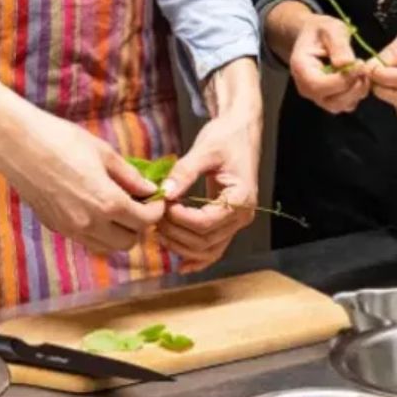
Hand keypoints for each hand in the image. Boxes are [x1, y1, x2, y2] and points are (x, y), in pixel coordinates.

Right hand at [0, 112, 166, 256]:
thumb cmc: (62, 140)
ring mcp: (71, 230)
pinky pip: (86, 240)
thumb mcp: (103, 153)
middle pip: (129, 242)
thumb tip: (150, 190)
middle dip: (139, 226)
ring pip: (107, 247)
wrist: (19, 145)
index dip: (156, 211)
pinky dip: (98, 232)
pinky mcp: (56, 228)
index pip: (145, 222)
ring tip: (117, 209)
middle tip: (139, 205)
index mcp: (107, 203)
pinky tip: (94, 209)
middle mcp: (90, 224)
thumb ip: (130, 176)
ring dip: (118, 233)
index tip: (157, 199)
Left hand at [156, 93, 262, 271]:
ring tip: (158, 232)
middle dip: (176, 234)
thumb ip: (185, 172)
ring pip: (209, 249)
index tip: (161, 206)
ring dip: (182, 246)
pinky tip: (181, 264)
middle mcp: (242, 215)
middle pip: (206, 241)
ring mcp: (236, 221)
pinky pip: (214, 247)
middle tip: (153, 218)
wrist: (241, 131)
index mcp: (241, 197)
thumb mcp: (205, 149)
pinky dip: (197, 257)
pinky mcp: (228, 221)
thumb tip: (165, 192)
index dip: (180, 219)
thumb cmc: (226, 137)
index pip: (206, 222)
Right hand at [288, 16, 368, 113]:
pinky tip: (359, 76)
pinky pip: (345, 104)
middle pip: (330, 100)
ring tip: (362, 70)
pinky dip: (357, 94)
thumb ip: (338, 45)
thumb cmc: (322, 30)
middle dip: (353, 87)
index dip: (342, 80)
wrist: (315, 36)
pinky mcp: (330, 99)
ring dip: (357, 91)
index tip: (360, 64)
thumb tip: (347, 64)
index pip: (318, 85)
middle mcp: (306, 87)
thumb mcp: (331, 29)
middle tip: (364, 67)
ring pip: (340, 105)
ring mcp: (317, 96)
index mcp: (300, 68)